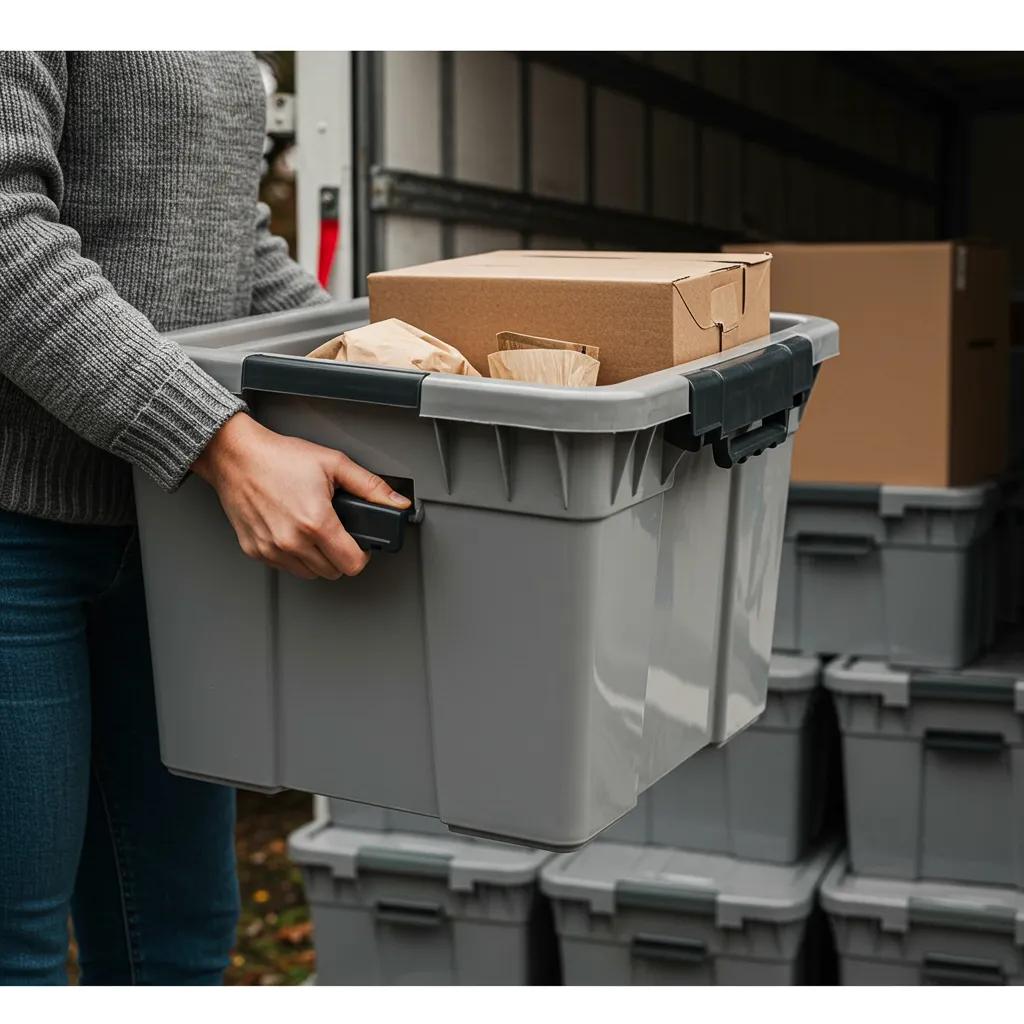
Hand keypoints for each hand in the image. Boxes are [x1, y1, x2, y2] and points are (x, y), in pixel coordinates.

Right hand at [192, 413, 409, 579]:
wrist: (236, 456)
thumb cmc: (280, 457)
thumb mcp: (334, 463)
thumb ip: (370, 487)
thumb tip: (397, 503)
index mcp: (316, 522)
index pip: (352, 564)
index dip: (362, 554)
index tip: (359, 544)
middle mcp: (292, 541)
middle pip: (333, 572)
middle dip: (340, 555)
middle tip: (337, 533)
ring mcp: (271, 549)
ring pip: (310, 574)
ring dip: (318, 559)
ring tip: (315, 531)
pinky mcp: (255, 551)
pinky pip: (285, 567)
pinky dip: (294, 556)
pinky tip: (294, 532)